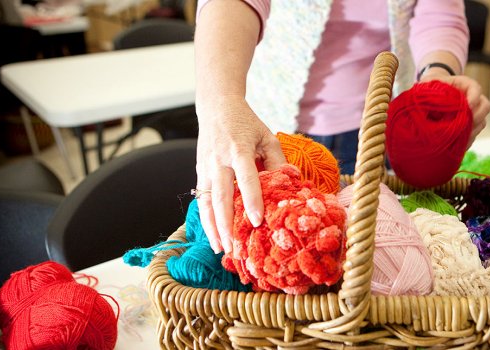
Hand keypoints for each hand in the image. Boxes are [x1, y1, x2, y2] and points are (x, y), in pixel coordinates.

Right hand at [195, 96, 286, 253]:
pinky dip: (206, 220)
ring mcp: (206, 167)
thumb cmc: (247, 124)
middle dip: (226, 224)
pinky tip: (214, 236)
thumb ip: (277, 162)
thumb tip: (290, 188)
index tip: (257, 221)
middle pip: (221, 196)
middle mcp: (219, 160)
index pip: (246, 178)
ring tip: (221, 249)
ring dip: (213, 228)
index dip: (251, 200)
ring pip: (206, 202)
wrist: (216, 108)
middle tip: (234, 247)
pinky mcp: (199, 172)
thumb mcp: (267, 137)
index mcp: (238, 149)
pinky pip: (201, 200)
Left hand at [419, 72, 489, 148]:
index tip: (468, 106)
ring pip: (481, 122)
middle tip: (464, 125)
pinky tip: (456, 146)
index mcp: (464, 85)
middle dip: (477, 117)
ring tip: (458, 139)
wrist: (432, 95)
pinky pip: (474, 135)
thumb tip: (421, 97)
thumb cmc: (430, 88)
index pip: (476, 88)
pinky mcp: (470, 127)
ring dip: (472, 131)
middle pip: (485, 107)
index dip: (474, 97)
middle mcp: (473, 99)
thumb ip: (426, 88)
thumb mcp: (427, 85)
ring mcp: (474, 113)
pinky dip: (466, 141)